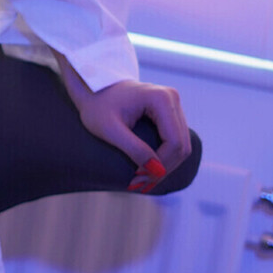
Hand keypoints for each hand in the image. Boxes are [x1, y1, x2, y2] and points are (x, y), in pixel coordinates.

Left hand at [56, 58, 190, 190]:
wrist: (91, 87)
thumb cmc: (96, 106)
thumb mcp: (110, 130)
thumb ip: (134, 149)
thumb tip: (158, 172)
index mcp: (161, 99)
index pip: (174, 142)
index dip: (161, 165)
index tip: (139, 180)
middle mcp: (173, 98)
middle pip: (182, 145)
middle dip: (164, 169)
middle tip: (141, 185)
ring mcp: (173, 104)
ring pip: (182, 145)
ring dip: (166, 166)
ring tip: (144, 181)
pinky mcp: (169, 112)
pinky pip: (175, 140)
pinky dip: (165, 157)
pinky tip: (149, 169)